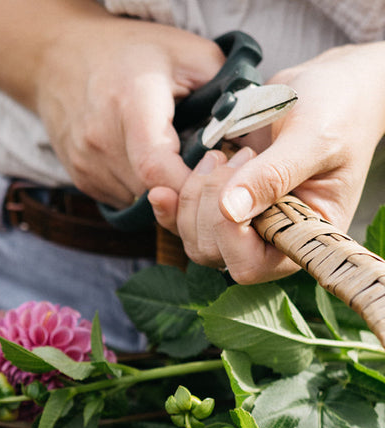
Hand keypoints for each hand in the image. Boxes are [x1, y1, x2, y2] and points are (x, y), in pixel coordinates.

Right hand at [34, 16, 224, 206]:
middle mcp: (101, 139)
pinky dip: (142, 191)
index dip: (191, 186)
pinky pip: (121, 200)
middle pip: (152, 192)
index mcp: (131, 104)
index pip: (159, 169)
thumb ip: (224, 89)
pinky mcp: (80, 178)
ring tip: (180, 166)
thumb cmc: (131, 52)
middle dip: (184, 191)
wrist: (60, 58)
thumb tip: (254, 129)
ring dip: (163, 194)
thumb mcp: (187, 53)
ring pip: (137, 202)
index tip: (219, 180)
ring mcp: (86, 163)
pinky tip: (151, 166)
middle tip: (209, 175)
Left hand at [148, 42, 384, 282]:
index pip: (250, 266)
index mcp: (302, 237)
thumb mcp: (313, 138)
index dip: (229, 234)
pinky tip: (162, 191)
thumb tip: (229, 212)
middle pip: (212, 253)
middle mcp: (270, 241)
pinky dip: (171, 206)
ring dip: (193, 198)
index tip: (236, 183)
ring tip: (221, 157)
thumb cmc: (336, 110)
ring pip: (193, 240)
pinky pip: (182, 224)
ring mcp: (242, 228)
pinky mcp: (219, 211)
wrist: (328, 88)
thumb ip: (274, 175)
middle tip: (240, 156)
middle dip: (210, 205)